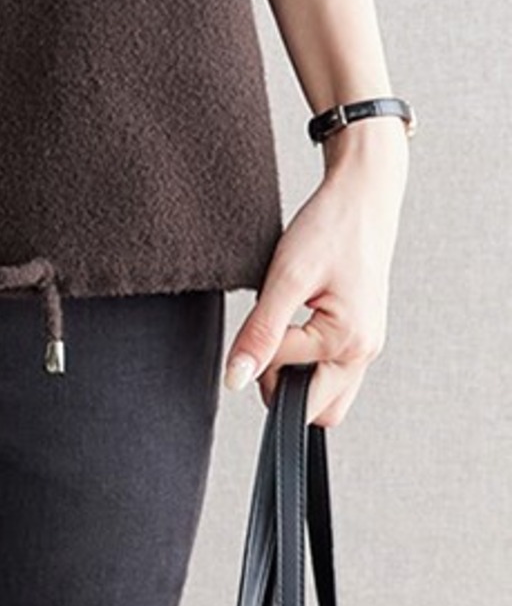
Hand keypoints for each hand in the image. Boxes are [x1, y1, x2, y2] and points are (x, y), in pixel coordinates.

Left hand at [221, 128, 408, 426]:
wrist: (362, 196)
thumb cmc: (330, 227)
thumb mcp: (286, 276)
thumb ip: (262, 332)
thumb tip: (236, 379)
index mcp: (349, 343)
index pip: (287, 381)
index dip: (259, 354)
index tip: (258, 315)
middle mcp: (365, 352)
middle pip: (316, 409)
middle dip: (284, 383)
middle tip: (270, 333)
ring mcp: (368, 346)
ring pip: (328, 394)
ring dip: (299, 372)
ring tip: (288, 322)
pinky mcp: (363, 334)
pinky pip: (336, 369)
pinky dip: (312, 357)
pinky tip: (302, 319)